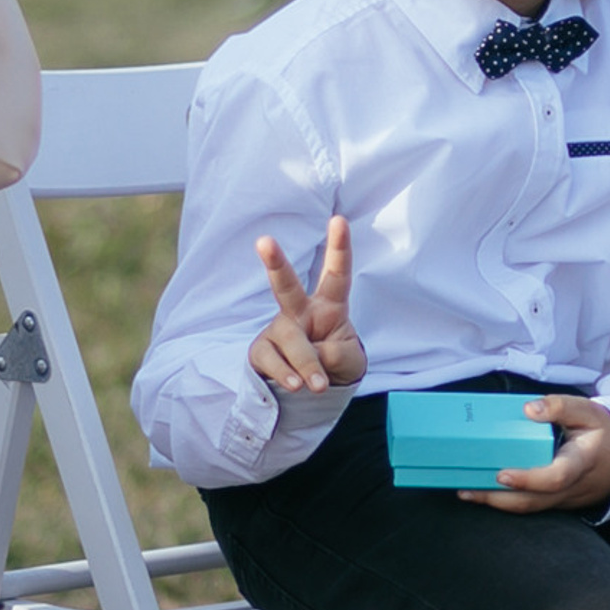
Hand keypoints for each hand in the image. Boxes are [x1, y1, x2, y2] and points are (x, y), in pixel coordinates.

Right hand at [249, 217, 366, 396]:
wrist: (313, 390)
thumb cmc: (335, 360)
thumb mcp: (349, 360)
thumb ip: (336, 354)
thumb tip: (312, 356)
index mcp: (329, 305)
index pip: (337, 274)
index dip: (339, 248)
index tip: (338, 220)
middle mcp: (300, 311)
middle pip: (286, 286)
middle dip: (275, 263)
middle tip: (264, 241)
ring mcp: (278, 330)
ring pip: (290, 339)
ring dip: (306, 364)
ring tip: (318, 385)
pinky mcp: (261, 351)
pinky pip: (271, 360)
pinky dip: (286, 374)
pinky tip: (295, 385)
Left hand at [460, 392, 609, 516]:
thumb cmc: (601, 432)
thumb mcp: (588, 410)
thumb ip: (559, 406)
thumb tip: (528, 408)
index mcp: (581, 461)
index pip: (555, 477)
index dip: (528, 479)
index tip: (502, 473)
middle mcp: (571, 486)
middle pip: (534, 501)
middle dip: (499, 498)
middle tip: (469, 488)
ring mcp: (563, 498)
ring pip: (529, 508)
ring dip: (496, 503)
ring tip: (467, 491)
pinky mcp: (555, 502)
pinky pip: (530, 506)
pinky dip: (505, 501)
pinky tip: (482, 491)